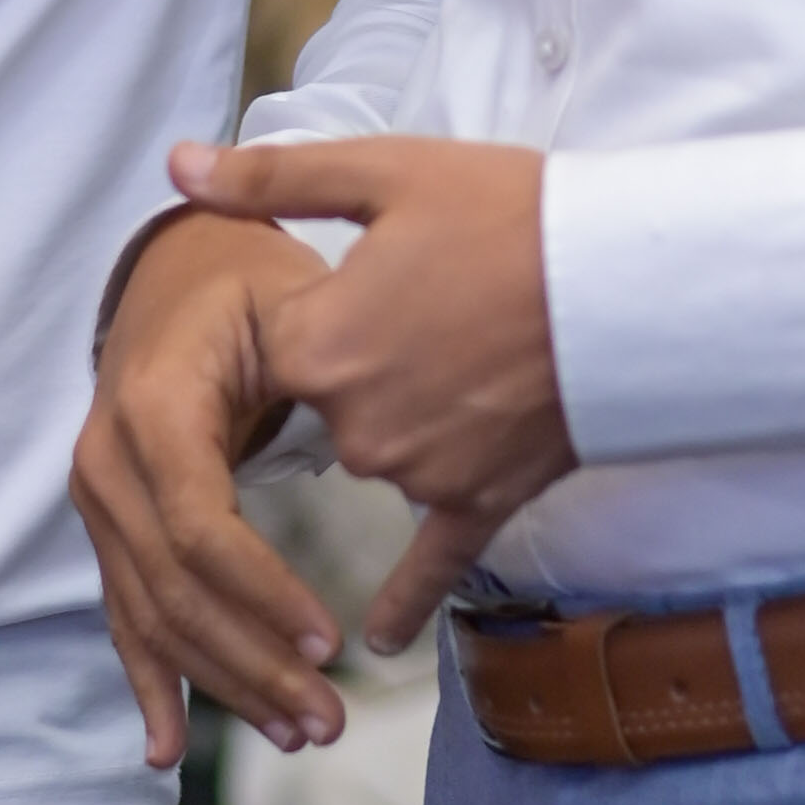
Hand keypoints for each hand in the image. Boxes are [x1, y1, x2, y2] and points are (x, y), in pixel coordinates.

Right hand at [70, 211, 352, 768]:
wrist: (176, 270)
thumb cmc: (250, 282)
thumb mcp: (287, 297)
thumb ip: (314, 357)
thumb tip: (365, 422)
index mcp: (153, 407)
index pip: (199, 527)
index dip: (261, 593)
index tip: (329, 640)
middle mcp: (108, 462)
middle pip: (175, 590)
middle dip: (253, 664)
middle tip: (329, 721)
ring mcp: (100, 501)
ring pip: (154, 617)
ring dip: (222, 685)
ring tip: (299, 732)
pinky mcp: (111, 527)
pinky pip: (126, 615)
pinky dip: (150, 682)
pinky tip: (165, 746)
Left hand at [165, 132, 569, 644]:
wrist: (627, 285)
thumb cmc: (510, 216)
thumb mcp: (386, 173)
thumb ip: (270, 178)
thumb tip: (177, 164)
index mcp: (318, 343)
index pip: (273, 345)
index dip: (314, 305)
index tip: (356, 278)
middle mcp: (353, 424)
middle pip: (324, 402)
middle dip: (368, 358)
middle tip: (433, 302)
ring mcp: (417, 472)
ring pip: (378, 452)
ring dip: (410, 411)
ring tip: (476, 347)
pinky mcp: (478, 502)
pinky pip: (428, 564)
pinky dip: (404, 599)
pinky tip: (378, 640)